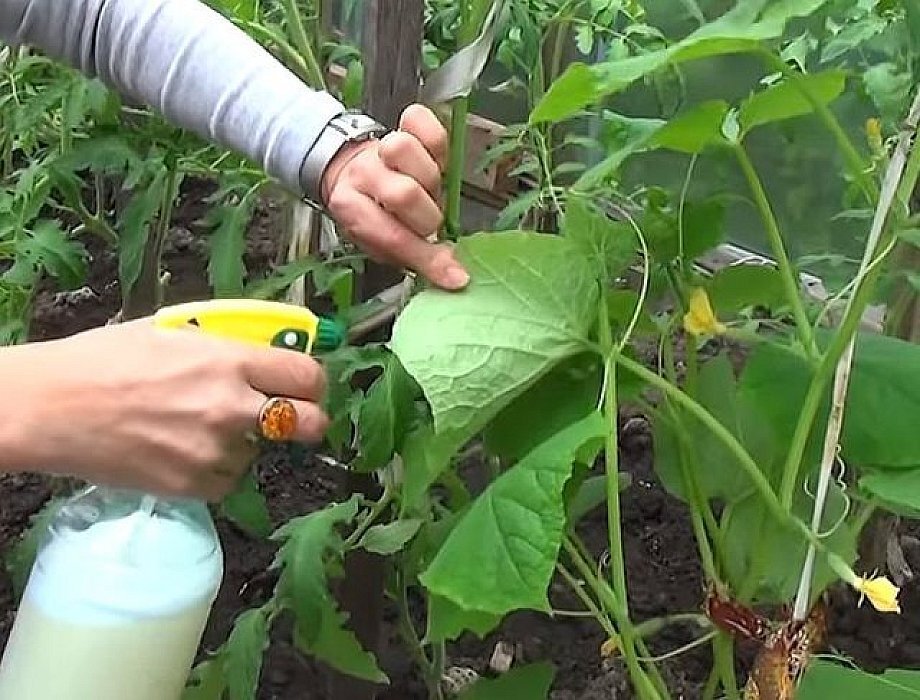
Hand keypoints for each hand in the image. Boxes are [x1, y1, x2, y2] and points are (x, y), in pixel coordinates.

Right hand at [0, 320, 328, 500]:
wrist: (49, 408)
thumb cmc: (103, 360)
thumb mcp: (172, 331)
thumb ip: (226, 343)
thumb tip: (268, 346)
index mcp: (229, 359)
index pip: (308, 375)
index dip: (313, 382)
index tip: (306, 385)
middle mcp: (231, 406)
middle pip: (311, 423)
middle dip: (309, 420)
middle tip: (290, 418)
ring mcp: (214, 450)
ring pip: (262, 453)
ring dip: (245, 444)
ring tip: (201, 430)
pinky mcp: (193, 485)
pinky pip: (229, 481)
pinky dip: (216, 470)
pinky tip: (184, 452)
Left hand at [321, 104, 469, 290]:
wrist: (351, 172)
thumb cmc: (373, 214)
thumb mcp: (382, 244)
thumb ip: (414, 257)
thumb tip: (455, 275)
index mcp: (351, 209)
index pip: (393, 237)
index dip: (428, 257)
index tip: (455, 276)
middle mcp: (362, 175)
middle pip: (405, 194)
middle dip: (427, 218)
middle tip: (426, 223)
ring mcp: (380, 147)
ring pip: (405, 150)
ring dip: (428, 177)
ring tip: (428, 190)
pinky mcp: (400, 124)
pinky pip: (421, 119)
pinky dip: (432, 135)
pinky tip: (433, 156)